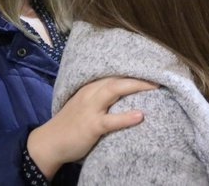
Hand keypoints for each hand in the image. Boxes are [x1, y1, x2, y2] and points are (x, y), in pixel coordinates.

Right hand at [27, 77, 156, 178]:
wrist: (49, 142)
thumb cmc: (71, 123)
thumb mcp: (85, 103)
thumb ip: (102, 96)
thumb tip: (126, 91)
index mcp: (90, 87)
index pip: (114, 73)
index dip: (132, 68)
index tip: (150, 65)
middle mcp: (91, 93)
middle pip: (117, 78)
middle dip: (138, 74)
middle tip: (158, 73)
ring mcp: (90, 109)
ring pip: (114, 90)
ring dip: (136, 86)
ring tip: (155, 86)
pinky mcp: (91, 126)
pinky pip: (110, 120)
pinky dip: (125, 117)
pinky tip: (140, 116)